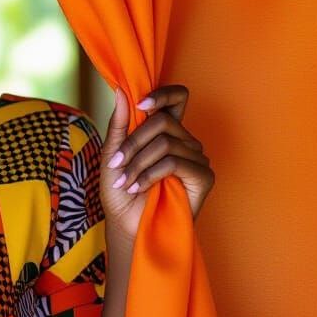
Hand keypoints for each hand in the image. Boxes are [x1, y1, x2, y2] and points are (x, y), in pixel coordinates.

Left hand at [99, 84, 213, 243]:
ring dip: (137, 163)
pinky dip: (150, 174)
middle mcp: (185, 141)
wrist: (127, 226)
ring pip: (165, 142)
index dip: (162, 94)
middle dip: (133, 142)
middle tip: (116, 164)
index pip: (177, 98)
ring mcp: (196, 158)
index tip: (140, 104)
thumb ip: (119, 123)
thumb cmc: (120, 192)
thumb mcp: (113, 153)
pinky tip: (138, 187)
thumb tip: (120, 90)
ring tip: (125, 182)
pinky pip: (174, 162)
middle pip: (162, 121)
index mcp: (166, 131)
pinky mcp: (203, 176)